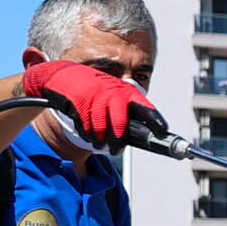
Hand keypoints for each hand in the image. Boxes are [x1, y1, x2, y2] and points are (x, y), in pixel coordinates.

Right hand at [23, 59, 156, 151]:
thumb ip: (126, 109)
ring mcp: (95, 96)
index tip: (163, 130)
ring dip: (100, 140)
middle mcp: (112, 93)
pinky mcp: (79, 102)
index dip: (154, 119)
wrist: (64, 75)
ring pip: (101, 129)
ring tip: (100, 142)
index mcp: (126, 92)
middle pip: (119, 124)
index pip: (145, 107)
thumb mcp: (114, 94)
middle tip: (116, 150)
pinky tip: (87, 132)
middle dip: (118, 142)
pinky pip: (85, 126)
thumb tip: (144, 132)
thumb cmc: (94, 89)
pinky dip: (86, 133)